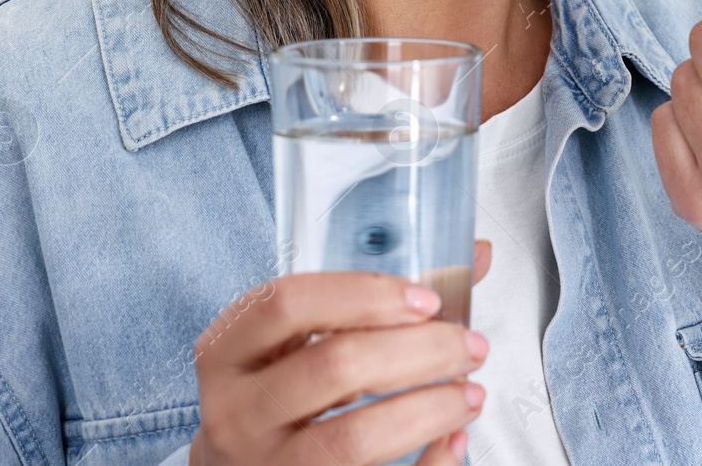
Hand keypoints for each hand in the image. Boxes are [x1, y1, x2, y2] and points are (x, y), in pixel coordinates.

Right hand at [190, 240, 492, 464]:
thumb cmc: (275, 392)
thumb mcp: (295, 339)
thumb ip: (373, 298)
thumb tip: (472, 256)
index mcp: (228, 351)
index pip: (287, 305)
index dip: (362, 295)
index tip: (425, 300)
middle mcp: (236, 411)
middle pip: (334, 367)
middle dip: (419, 351)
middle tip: (469, 345)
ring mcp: (263, 463)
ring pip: (354, 437)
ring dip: (429, 409)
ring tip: (470, 393)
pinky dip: (428, 463)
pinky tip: (452, 439)